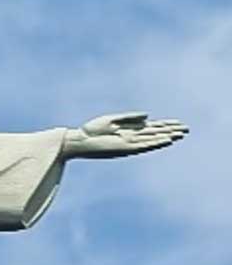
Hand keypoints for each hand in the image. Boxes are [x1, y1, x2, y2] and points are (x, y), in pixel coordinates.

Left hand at [62, 112, 187, 159]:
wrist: (78, 140)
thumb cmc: (91, 130)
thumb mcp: (111, 120)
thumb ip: (130, 117)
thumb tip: (148, 116)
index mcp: (129, 129)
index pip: (151, 127)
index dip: (165, 125)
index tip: (178, 124)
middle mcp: (131, 137)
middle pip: (155, 133)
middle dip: (170, 131)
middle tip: (186, 130)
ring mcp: (129, 143)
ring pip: (152, 139)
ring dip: (166, 137)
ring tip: (180, 135)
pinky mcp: (124, 148)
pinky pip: (143, 145)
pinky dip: (155, 143)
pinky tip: (165, 140)